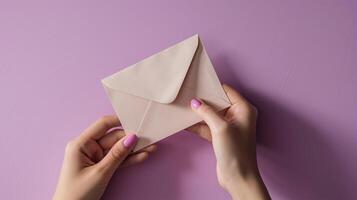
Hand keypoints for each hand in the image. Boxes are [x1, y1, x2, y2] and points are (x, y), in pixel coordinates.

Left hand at [53, 116, 156, 199]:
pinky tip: (142, 156)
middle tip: (149, 137)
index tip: (135, 119)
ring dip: (134, 149)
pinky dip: (129, 159)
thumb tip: (131, 138)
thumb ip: (117, 155)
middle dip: (131, 138)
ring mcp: (95, 157)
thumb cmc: (77, 194)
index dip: (119, 120)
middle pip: (113, 137)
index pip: (102, 125)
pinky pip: (117, 159)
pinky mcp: (101, 166)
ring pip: (118, 149)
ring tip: (151, 147)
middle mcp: (88, 147)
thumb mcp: (99, 173)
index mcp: (81, 144)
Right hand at [188, 84, 270, 199]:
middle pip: (217, 102)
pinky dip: (197, 125)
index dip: (212, 88)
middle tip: (187, 95)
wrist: (237, 176)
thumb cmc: (236, 151)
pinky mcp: (221, 136)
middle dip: (203, 101)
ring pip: (211, 115)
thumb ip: (207, 112)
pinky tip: (185, 122)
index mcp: (243, 109)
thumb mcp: (220, 128)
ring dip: (198, 113)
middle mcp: (238, 116)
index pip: (226, 91)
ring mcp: (229, 126)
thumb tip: (195, 102)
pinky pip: (207, 126)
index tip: (198, 85)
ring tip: (183, 108)